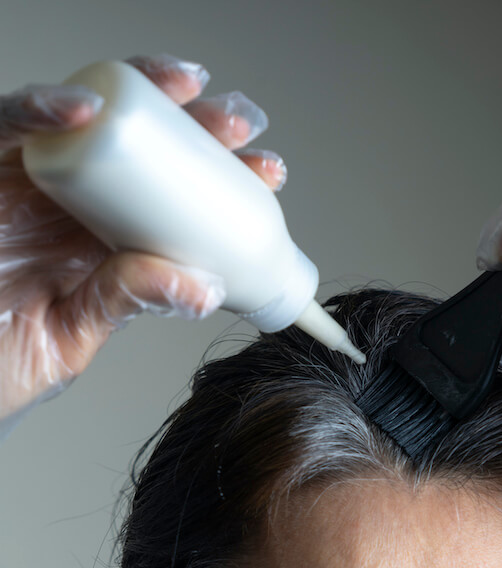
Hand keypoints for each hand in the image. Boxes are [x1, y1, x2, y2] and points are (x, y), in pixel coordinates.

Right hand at [0, 53, 287, 427]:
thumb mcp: (73, 335)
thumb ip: (127, 303)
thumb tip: (205, 288)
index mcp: (107, 239)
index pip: (174, 193)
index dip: (223, 176)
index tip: (269, 172)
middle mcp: (73, 202)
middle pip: (143, 145)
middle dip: (198, 126)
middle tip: (241, 125)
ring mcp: (28, 184)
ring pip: (87, 118)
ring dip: (141, 96)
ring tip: (188, 92)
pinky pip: (4, 128)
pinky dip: (39, 108)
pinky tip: (83, 107)